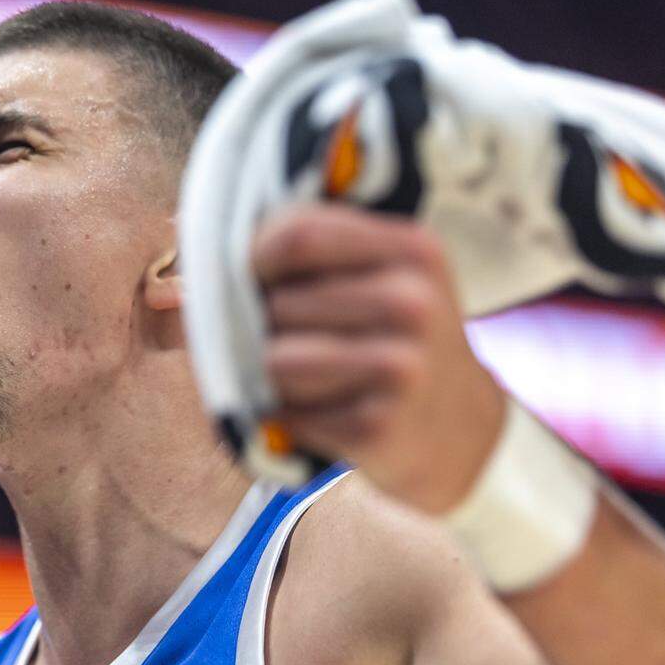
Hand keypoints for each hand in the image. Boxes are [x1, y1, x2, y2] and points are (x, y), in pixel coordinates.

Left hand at [251, 203, 506, 513]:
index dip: (254, 256)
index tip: (251, 275)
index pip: (300, 234)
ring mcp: (401, 368)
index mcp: (413, 251)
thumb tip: (202, 241)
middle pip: (279, 303)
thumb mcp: (387, 276)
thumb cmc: (399, 341)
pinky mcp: (378, 427)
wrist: (462, 430)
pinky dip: (288, 418)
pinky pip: (288, 414)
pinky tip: (322, 414)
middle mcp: (413, 303)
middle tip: (294, 339)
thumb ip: (316, 248)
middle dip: (266, 325)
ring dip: (273, 376)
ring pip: (276, 360)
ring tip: (306, 378)